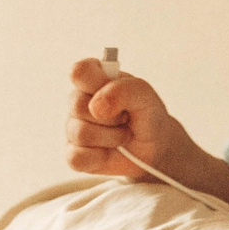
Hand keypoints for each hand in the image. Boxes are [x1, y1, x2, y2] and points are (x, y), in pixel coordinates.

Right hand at [65, 57, 190, 178]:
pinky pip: (76, 157)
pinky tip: (109, 152)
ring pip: (80, 133)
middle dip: (111, 116)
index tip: (112, 91)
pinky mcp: (74, 154)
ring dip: (111, 137)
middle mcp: (78, 101)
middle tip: (126, 117)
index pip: (79, 71)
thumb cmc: (146, 114)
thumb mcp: (145, 95)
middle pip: (78, 105)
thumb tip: (96, 107)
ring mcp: (73, 128)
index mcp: (93, 79)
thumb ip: (123, 90)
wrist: (155, 146)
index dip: (95, 82)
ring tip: (122, 135)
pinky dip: (99, 157)